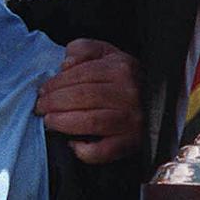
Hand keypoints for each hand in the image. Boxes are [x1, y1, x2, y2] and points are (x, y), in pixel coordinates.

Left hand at [36, 38, 142, 163]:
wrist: (160, 102)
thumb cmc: (124, 77)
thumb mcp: (108, 53)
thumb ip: (84, 49)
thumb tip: (65, 63)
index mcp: (121, 68)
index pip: (82, 74)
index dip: (57, 83)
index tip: (42, 91)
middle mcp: (128, 93)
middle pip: (83, 97)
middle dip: (55, 102)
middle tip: (39, 107)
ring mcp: (131, 120)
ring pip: (90, 122)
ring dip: (63, 122)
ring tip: (49, 121)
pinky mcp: (130, 143)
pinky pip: (104, 150)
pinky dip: (85, 150)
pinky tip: (72, 145)